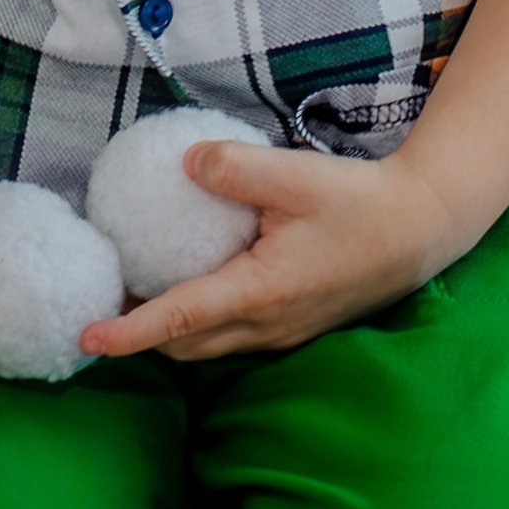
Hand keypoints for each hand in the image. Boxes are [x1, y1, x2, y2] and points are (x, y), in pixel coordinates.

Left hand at [77, 136, 472, 363]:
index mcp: (261, 293)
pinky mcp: (295, 325)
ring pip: (210, 346)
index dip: (130, 332)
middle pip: (186, 346)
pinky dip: (200, 323)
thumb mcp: (296, 176)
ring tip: (133, 298)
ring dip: (169, 334)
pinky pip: (234, 335)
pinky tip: (191, 285)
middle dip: (139, 338)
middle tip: (99, 305)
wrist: (421, 230)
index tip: (87, 337)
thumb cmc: (361, 203)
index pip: (180, 320)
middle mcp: (268, 324)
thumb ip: (236, 167)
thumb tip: (184, 161)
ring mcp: (283, 331)